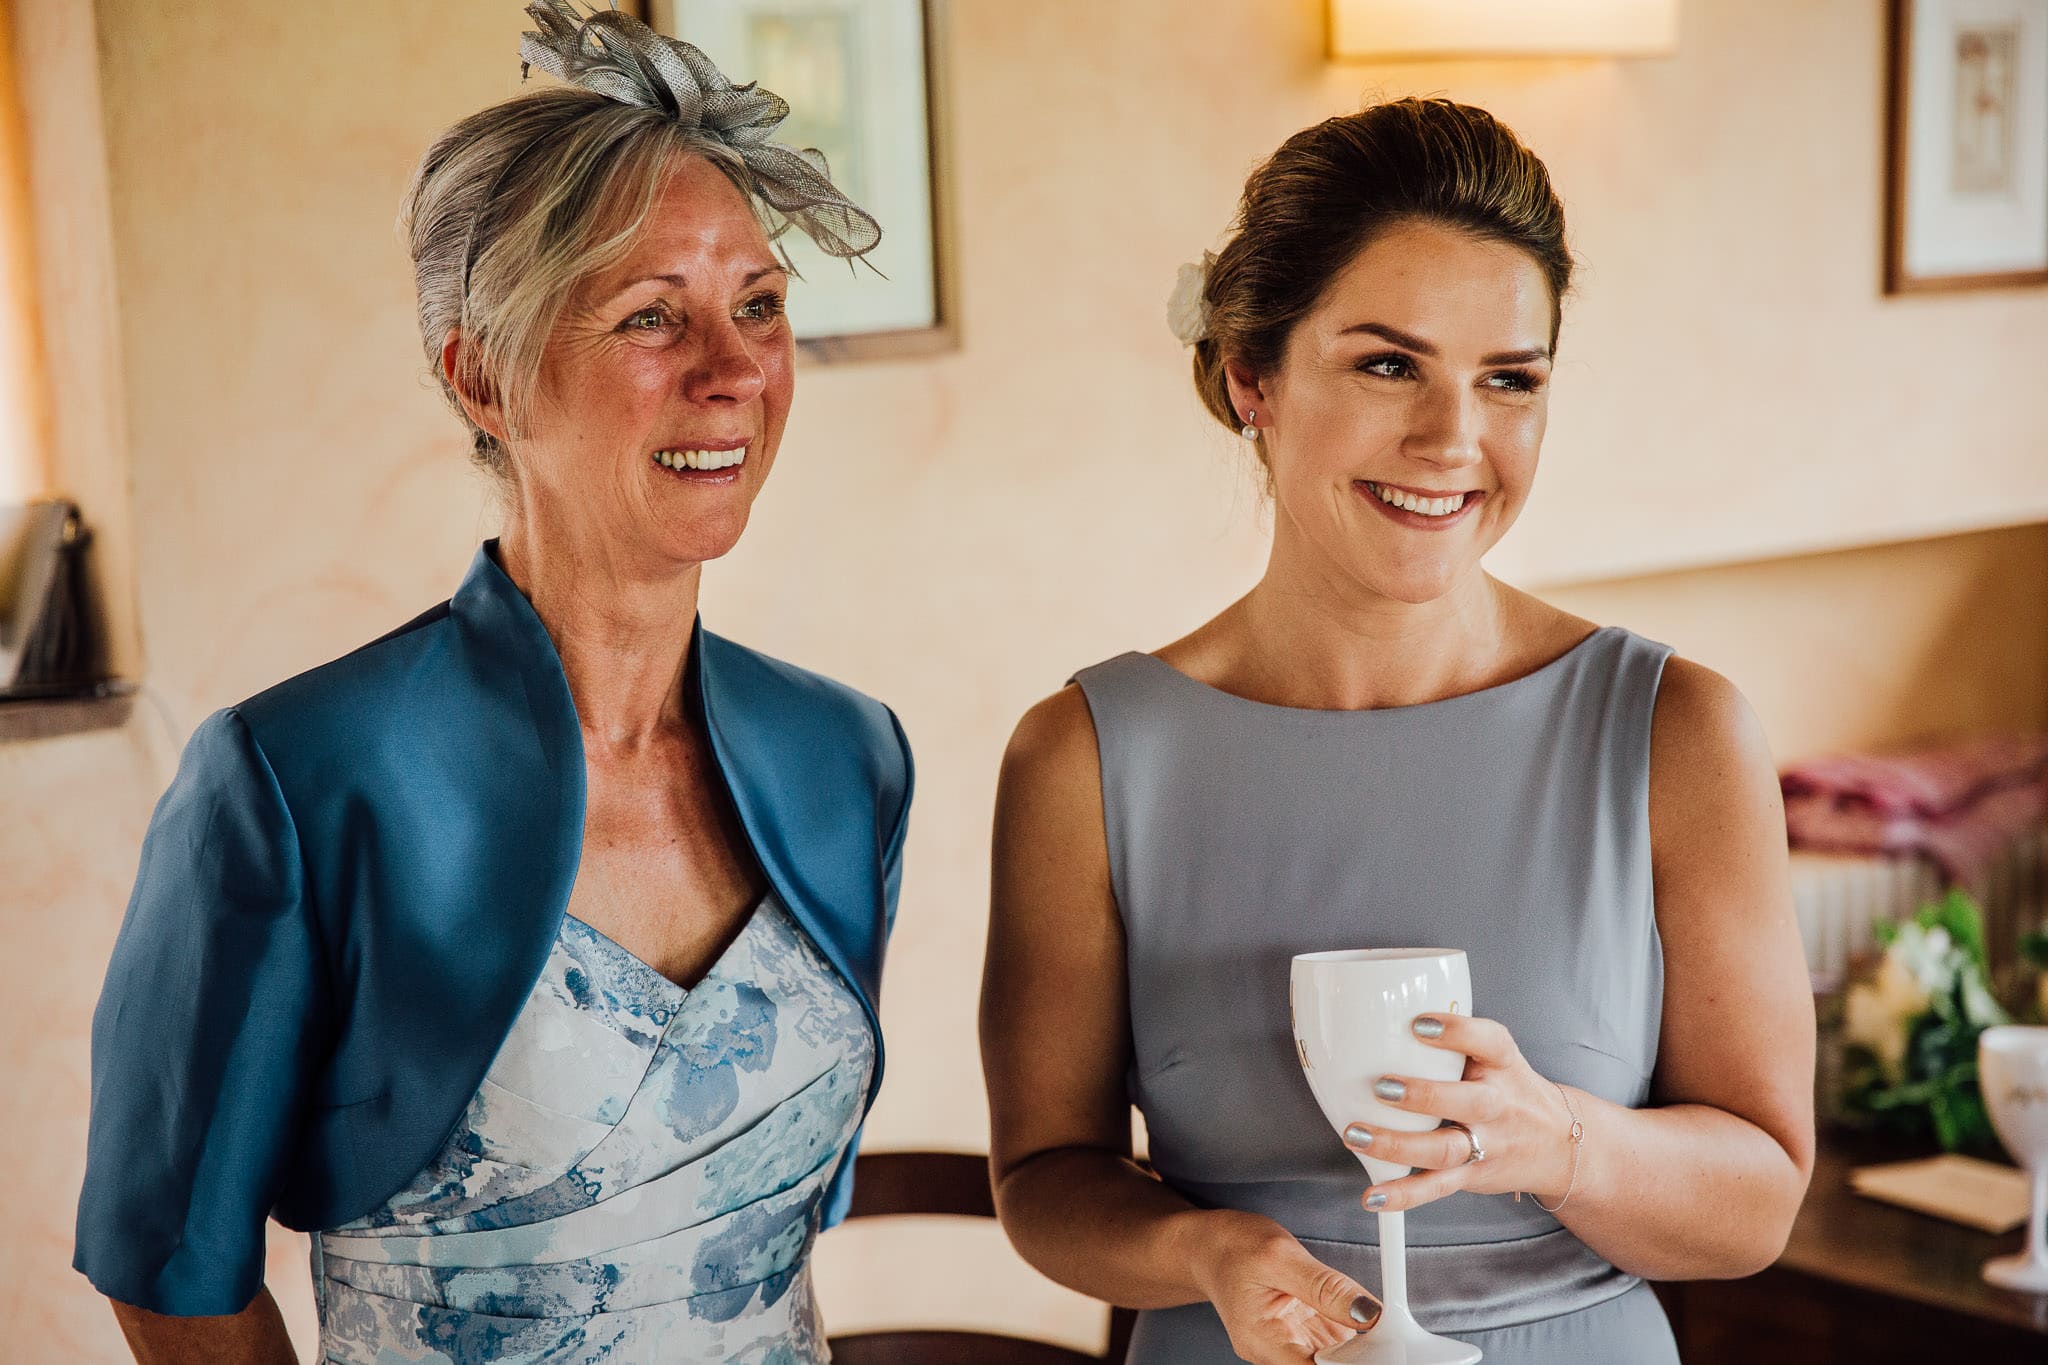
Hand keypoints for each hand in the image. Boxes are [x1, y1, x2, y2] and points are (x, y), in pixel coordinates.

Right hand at [1187, 1210, 1381, 1364]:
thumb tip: (1369, 1312)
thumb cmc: (1232, 1246)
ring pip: (1335, 1361)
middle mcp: (1274, 1353)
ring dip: (1359, 1347)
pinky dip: (1351, 1334)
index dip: (1350, 1364)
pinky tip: (1361, 1320)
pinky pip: (1332, 1344)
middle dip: (1359, 1356)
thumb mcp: (1280, 1255)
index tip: (1380, 1348)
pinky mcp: (1298, 1336)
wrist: (1207, 1246)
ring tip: (1374, 1327)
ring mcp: (1286, 1347)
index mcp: (1263, 1341)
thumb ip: (1326, 1286)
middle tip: (1384, 1337)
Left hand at [1343, 1012, 1577, 1213]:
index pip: (1488, 1041)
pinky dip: (1404, 1194)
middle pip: (1467, 1102)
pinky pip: (1437, 1187)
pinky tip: (1374, 1195)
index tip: (1418, 1023)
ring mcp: (1487, 1143)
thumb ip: (1456, 1043)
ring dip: (1398, 1145)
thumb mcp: (1498, 1057)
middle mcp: (1498, 1104)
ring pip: (1445, 1149)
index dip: (1456, 1031)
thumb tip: (1387, 1023)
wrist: (1562, 1145)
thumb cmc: (1512, 1090)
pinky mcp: (1473, 1175)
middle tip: (1381, 1087)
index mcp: (1504, 1064)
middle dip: (1423, 1096)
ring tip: (1357, 1134)